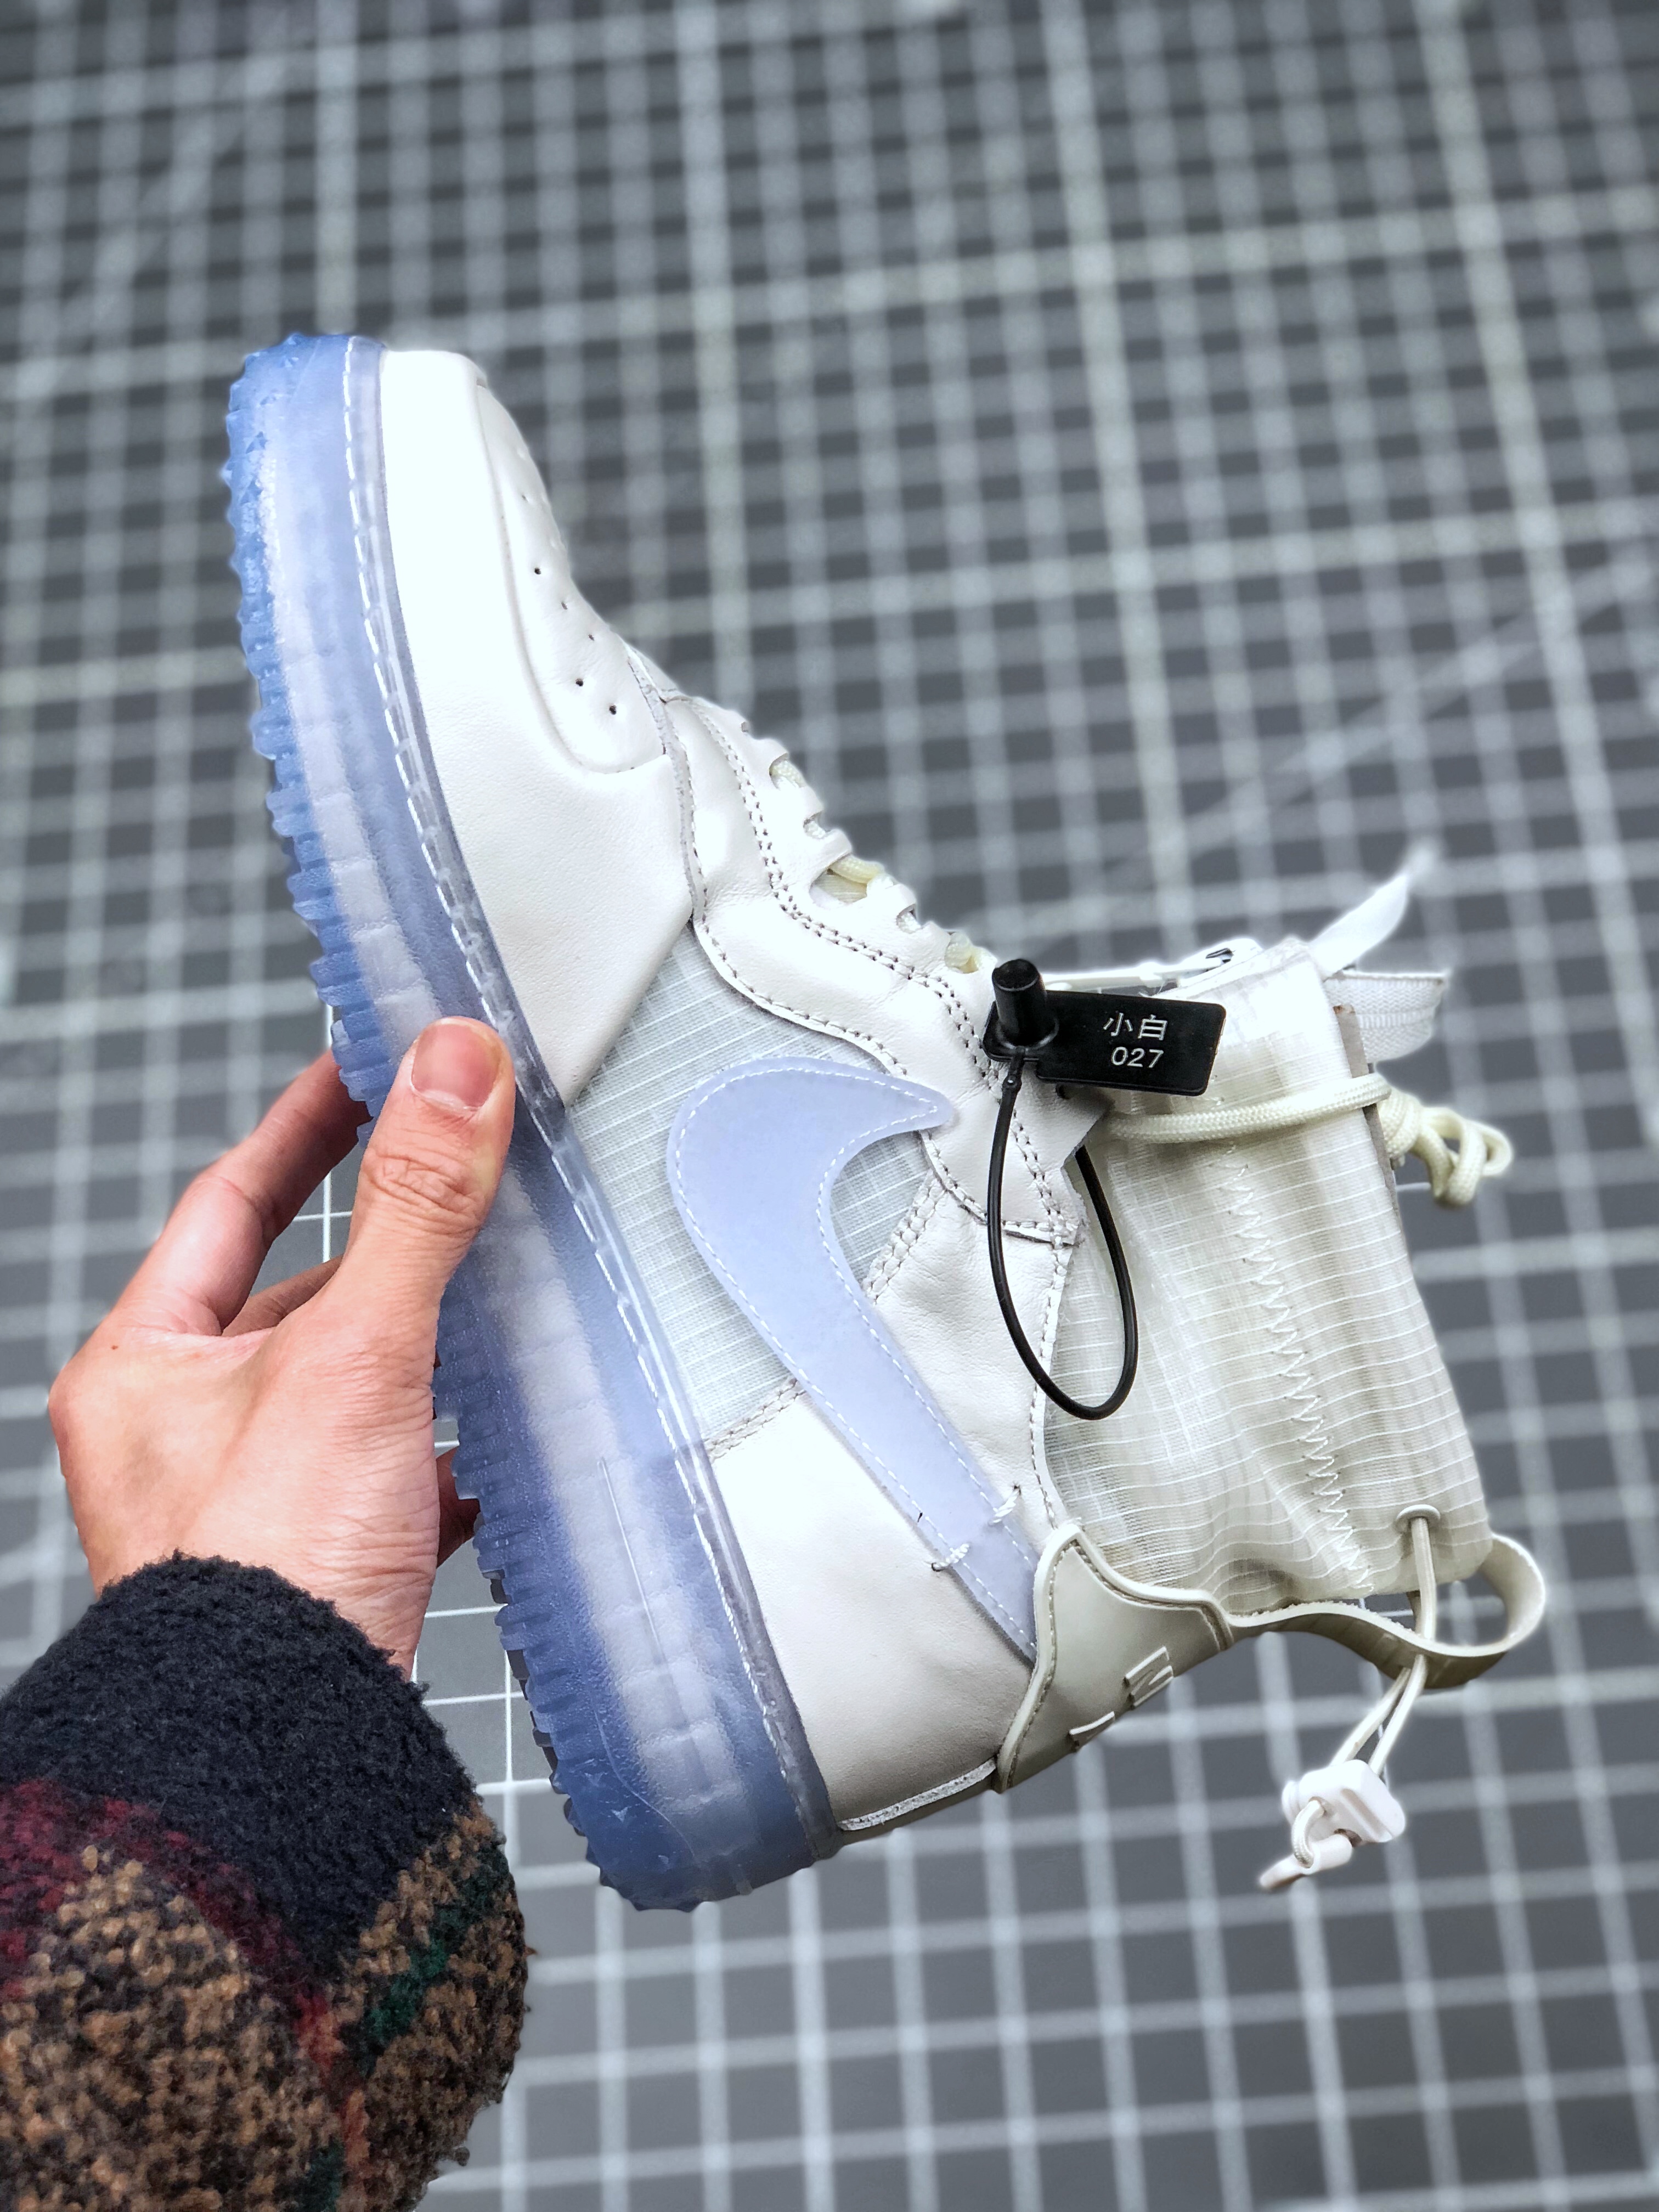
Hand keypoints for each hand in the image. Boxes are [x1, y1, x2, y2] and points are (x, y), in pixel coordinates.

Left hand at [48, 1020, 515, 1671]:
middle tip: (465, 1180)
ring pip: (347, 1387)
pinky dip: (443, 1452)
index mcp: (142, 1368)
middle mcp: (177, 1433)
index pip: (231, 1202)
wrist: (280, 1762)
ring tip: (502, 1301)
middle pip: (293, 1296)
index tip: (371, 1067)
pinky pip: (387, 1478)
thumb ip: (414, 1208)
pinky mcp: (314, 1568)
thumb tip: (453, 1065)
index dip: (309, 1127)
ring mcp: (246, 1505)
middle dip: (385, 1247)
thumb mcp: (351, 1356)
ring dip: (422, 1350)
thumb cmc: (269, 1569)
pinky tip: (496, 1446)